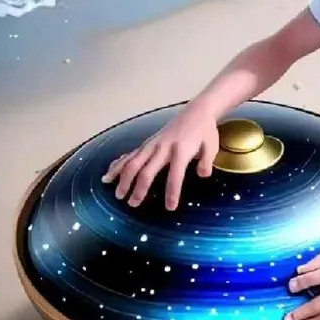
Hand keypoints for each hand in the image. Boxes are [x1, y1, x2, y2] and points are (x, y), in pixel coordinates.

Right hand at [101, 102, 218, 209]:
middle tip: (132, 204)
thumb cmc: (204, 131)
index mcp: (181, 149)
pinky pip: (129, 155)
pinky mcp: (147, 143)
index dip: (172, 191)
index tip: (170, 207)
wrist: (196, 112)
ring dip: (123, 178)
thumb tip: (203, 174)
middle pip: (147, 169)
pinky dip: (118, 165)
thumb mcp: (212, 145)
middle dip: (139, 188)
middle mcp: (163, 147)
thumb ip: (206, 160)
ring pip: (133, 162)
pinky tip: (108, 176)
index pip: (175, 174)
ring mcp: (152, 144)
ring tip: (118, 194)